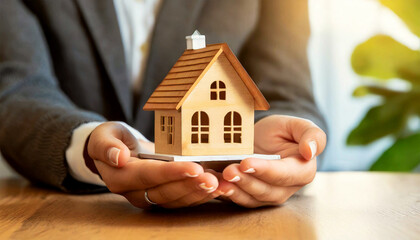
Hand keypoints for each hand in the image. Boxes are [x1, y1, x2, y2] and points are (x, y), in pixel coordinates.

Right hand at [87, 122, 219, 207]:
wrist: (116, 153)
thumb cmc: (111, 140)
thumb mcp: (103, 136)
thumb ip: (106, 146)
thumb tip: (118, 157)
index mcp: (120, 177)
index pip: (148, 176)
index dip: (171, 173)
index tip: (193, 167)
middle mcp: (134, 192)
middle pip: (165, 192)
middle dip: (190, 185)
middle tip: (212, 178)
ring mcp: (148, 198)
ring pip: (176, 200)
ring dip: (198, 193)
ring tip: (218, 183)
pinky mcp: (161, 198)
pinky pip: (181, 201)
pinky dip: (200, 196)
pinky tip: (217, 188)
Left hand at [216, 115, 326, 207]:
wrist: (265, 139)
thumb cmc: (282, 131)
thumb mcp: (296, 125)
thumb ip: (311, 134)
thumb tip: (310, 152)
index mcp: (302, 170)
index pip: (285, 174)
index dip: (266, 170)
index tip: (246, 162)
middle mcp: (287, 188)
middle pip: (267, 191)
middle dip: (246, 182)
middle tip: (229, 170)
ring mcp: (268, 194)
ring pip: (252, 199)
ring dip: (235, 191)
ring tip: (220, 181)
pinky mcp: (251, 197)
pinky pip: (239, 199)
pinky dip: (226, 194)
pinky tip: (214, 186)